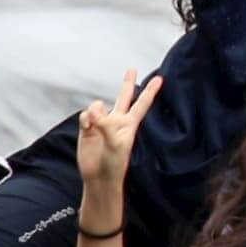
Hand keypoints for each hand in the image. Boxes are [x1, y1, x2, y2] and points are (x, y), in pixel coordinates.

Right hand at [76, 69, 162, 186]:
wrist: (99, 177)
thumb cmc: (114, 164)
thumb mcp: (116, 144)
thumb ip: (106, 125)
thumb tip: (95, 110)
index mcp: (130, 124)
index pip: (142, 103)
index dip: (150, 91)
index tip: (160, 78)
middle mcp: (117, 121)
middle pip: (123, 97)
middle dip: (127, 83)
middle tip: (132, 69)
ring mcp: (102, 123)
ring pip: (97, 106)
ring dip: (94, 111)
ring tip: (94, 124)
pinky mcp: (88, 128)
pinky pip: (85, 116)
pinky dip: (85, 119)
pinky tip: (87, 128)